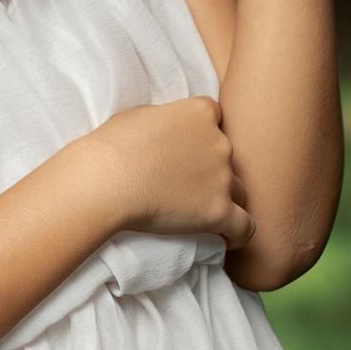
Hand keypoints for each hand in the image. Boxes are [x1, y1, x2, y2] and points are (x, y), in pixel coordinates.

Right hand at [79, 95, 254, 250]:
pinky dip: (238, 233)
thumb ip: (167, 119)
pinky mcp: (219, 211)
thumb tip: (169, 129)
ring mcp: (222, 177)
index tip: (186, 147)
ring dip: (224, 198)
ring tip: (202, 210)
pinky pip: (244, 226)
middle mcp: (219, 141)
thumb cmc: (113, 146)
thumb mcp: (141, 114)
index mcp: (200, 112)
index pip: (215, 118)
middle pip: (227, 155)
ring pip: (238, 190)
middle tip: (185, 182)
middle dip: (212, 167)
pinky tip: (227, 237)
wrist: (106, 181)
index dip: (202, 134)